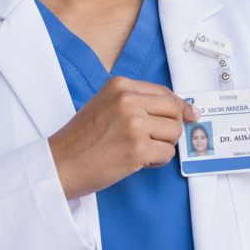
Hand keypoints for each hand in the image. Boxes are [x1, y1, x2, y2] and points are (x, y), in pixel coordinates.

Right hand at [48, 76, 198, 199]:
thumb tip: (183, 109)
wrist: (60, 163)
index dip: (178, 106)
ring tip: (141, 150)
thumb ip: (138, 102)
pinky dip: (157, 160)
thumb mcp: (106, 105)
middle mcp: (128, 100)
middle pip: (175, 110)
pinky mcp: (137, 148)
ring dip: (163, 145)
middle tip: (158, 139)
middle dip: (172, 127)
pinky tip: (138, 161)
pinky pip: (167, 153)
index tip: (189, 114)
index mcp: (120, 85)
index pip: (164, 92)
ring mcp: (134, 123)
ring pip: (174, 132)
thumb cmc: (81, 139)